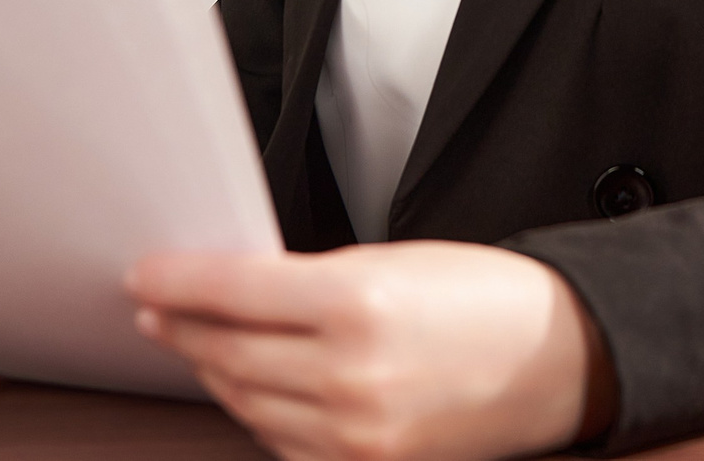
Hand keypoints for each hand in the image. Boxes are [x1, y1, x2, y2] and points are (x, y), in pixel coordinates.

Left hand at [128, 242, 615, 460]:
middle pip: (230, 351)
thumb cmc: (483, 299)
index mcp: (359, 303)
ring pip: (248, 402)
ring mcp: (358, 435)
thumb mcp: (393, 261)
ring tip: (198, 343)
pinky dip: (259, 415)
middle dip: (184, 327)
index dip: (177, 282)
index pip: (234, 291)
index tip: (146, 277)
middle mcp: (352, 376)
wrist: (557, 359)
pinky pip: (284, 446)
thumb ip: (310, 280)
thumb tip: (232, 290)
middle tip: (157, 306)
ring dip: (215, 370)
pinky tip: (250, 387)